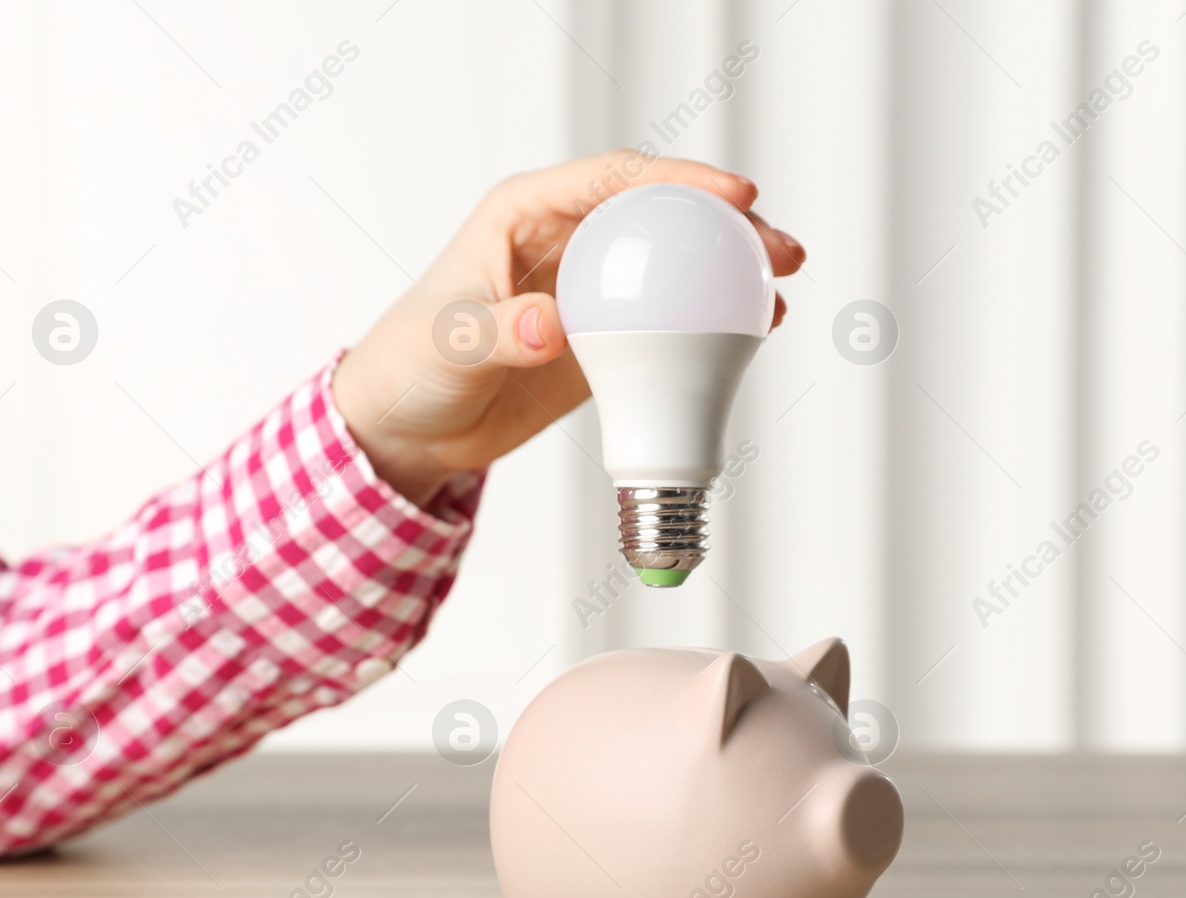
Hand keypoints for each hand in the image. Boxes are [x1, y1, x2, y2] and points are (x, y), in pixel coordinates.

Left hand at [331, 151, 806, 508]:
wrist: (406, 431)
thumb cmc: (407, 368)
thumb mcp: (448, 345)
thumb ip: (499, 332)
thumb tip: (552, 327)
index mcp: (525, 214)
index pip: (613, 179)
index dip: (678, 179)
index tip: (733, 196)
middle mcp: (566, 241)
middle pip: (661, 214)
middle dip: (726, 224)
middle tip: (777, 252)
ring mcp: (591, 290)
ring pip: (676, 264)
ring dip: (730, 273)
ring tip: (780, 292)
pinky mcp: (604, 340)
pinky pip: (668, 321)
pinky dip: (711, 326)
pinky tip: (751, 337)